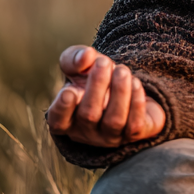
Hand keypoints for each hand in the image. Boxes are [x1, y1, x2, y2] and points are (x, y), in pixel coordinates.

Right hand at [47, 45, 165, 146]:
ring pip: (114, 121)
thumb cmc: (95, 79)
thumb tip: (85, 56)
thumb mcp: (80, 66)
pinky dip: (136, 103)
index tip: (70, 90)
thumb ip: (75, 58)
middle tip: (104, 61)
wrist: (126, 89)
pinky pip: (134, 125)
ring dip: (119, 91)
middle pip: (89, 115)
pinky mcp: (132, 135)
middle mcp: (86, 132)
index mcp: (67, 118)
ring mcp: (110, 137)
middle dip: (97, 86)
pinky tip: (135, 83)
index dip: (62, 109)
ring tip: (122, 70)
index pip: (58, 121)